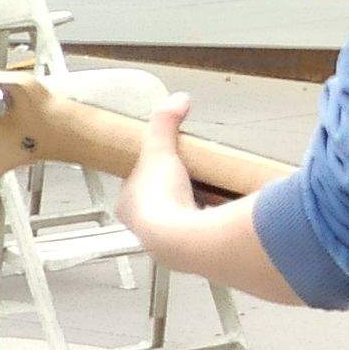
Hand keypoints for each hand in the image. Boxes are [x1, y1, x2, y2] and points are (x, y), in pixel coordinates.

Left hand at [114, 96, 203, 260]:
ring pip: (179, 219)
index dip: (149, 173)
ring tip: (211, 193)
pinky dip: (210, 222)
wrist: (183, 237)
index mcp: (127, 205)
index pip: (134, 184)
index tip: (166, 163)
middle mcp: (142, 227)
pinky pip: (200, 231)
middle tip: (193, 177)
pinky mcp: (190, 249)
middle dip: (174, 192)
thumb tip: (177, 100)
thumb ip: (165, 124)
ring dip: (193, 208)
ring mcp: (166, 241)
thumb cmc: (161, 200)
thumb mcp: (160, 151)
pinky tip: (221, 212)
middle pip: (158, 203)